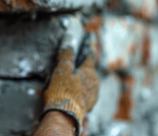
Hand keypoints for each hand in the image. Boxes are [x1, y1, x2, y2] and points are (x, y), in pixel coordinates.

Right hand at [42, 19, 99, 135]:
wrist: (64, 114)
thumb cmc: (63, 91)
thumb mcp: (62, 69)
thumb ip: (66, 55)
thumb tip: (69, 43)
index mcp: (91, 72)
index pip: (89, 57)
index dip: (86, 50)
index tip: (87, 42)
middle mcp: (95, 84)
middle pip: (88, 71)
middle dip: (80, 67)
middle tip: (72, 65)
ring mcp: (93, 96)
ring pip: (86, 83)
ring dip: (80, 80)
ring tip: (69, 80)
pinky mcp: (87, 105)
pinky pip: (84, 93)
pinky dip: (78, 90)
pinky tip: (70, 92)